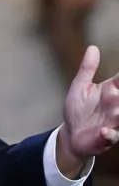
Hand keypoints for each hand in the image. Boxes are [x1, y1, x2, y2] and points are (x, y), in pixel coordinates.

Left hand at [57, 46, 118, 175]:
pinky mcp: (107, 137)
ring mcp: (114, 122)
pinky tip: (105, 131)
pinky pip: (112, 136)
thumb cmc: (78, 108)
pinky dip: (109, 134)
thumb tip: (93, 47)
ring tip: (117, 110)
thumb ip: (88, 69)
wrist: (71, 134)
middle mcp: (116, 105)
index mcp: (111, 91)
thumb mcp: (80, 86)